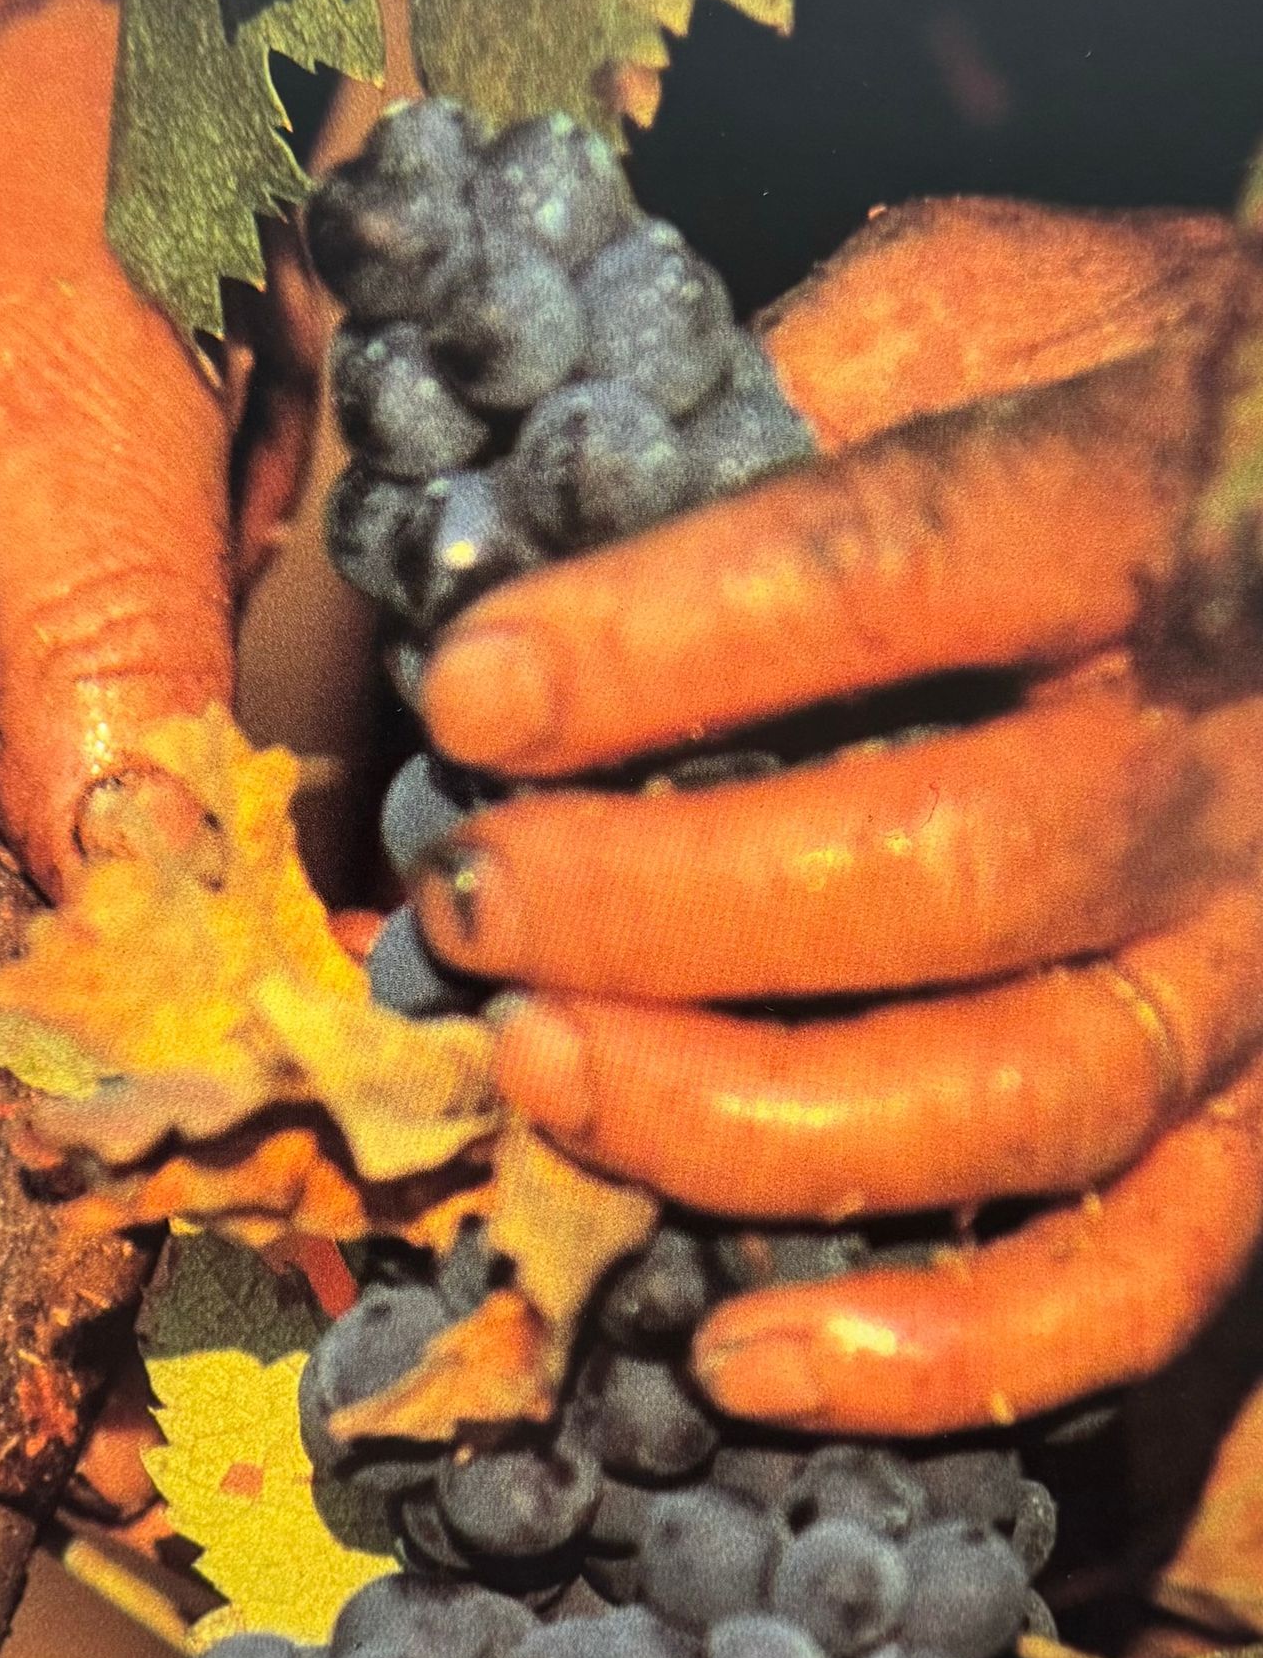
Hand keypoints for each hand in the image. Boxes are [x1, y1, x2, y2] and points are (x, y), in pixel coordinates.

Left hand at [409, 196, 1262, 1434]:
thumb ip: (826, 360)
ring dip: (746, 1118)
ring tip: (541, 1075)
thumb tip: (558, 476)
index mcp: (1152, 505)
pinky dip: (948, 1357)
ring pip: (1022, 1093)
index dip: (663, 644)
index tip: (470, 693)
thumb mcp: (1017, 297)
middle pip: (947, 864)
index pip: (895, 569)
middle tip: (473, 895)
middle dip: (662, 903)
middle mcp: (1231, 757)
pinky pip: (1138, 1279)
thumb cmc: (1149, 400)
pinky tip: (741, 1361)